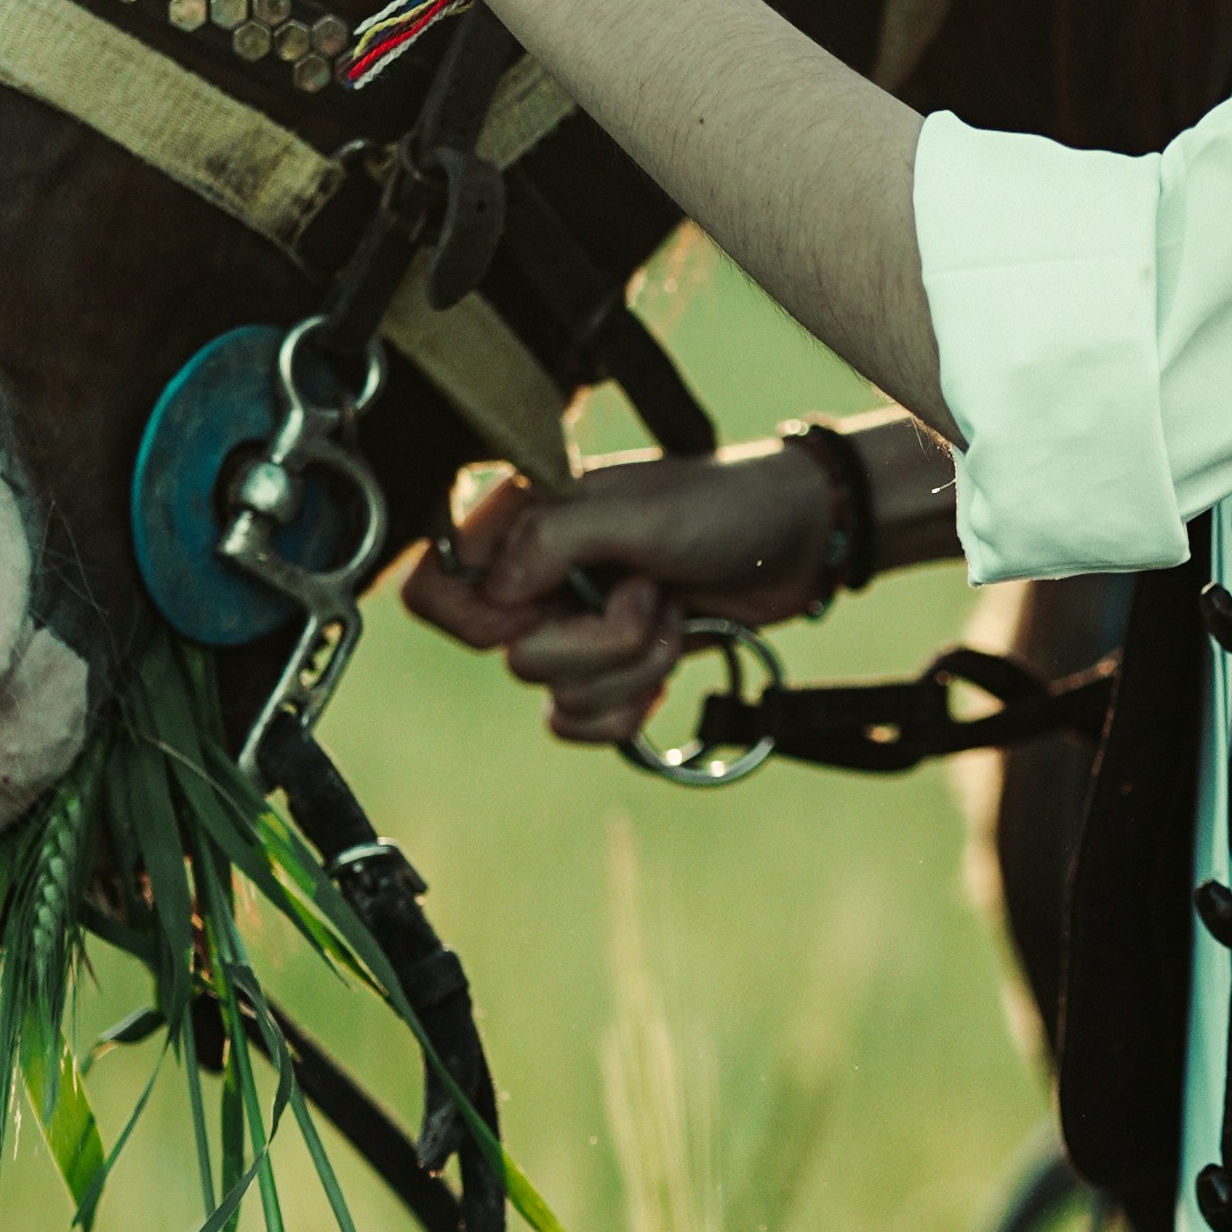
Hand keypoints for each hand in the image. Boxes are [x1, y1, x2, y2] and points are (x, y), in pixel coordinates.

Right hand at [407, 443, 848, 745]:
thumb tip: (496, 589)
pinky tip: (662, 670)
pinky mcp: (606, 669)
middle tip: (643, 591)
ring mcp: (570, 627)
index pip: (434, 591)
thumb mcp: (638, 511)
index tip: (544, 600)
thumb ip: (554, 538)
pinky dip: (627, 709)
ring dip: (630, 667)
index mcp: (520, 524)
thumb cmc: (722, 506)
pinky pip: (579, 725)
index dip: (480, 617)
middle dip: (596, 642)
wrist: (796, 543)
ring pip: (555, 695)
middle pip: (509, 657)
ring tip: (668, 613)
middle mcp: (534, 580)